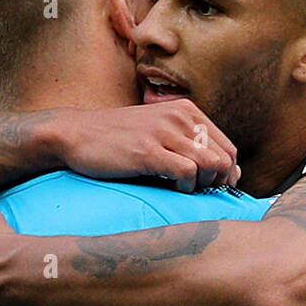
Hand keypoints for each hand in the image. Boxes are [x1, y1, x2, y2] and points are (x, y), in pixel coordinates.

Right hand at [56, 102, 238, 192]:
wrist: (75, 134)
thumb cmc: (118, 141)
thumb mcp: (159, 132)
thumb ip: (190, 146)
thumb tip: (229, 174)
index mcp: (187, 111)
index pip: (228, 148)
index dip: (226, 176)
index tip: (210, 190)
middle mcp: (180, 117)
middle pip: (224, 159)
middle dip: (216, 184)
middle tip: (195, 193)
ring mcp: (164, 132)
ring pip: (210, 165)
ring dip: (201, 186)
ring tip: (181, 190)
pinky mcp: (148, 150)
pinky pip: (187, 172)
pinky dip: (185, 187)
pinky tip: (170, 189)